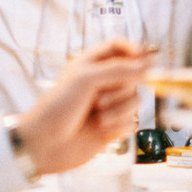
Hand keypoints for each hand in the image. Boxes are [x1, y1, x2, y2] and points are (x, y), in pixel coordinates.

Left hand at [17, 39, 151, 175]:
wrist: (46, 145)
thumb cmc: (57, 107)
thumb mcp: (86, 79)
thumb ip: (118, 69)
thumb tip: (146, 65)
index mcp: (91, 64)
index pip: (119, 47)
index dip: (133, 50)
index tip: (145, 58)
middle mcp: (101, 83)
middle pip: (132, 76)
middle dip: (121, 89)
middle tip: (99, 99)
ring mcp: (108, 105)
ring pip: (135, 100)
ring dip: (120, 110)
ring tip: (99, 117)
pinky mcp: (112, 127)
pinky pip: (131, 122)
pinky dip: (119, 126)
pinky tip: (102, 130)